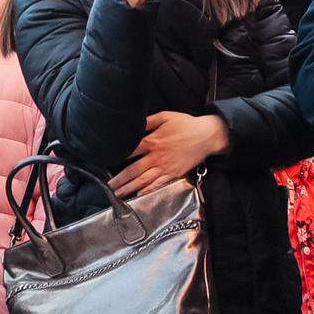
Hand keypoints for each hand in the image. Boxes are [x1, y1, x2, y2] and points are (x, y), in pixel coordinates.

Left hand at [111, 111, 226, 196]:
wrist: (207, 136)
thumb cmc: (186, 125)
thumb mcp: (165, 117)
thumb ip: (147, 122)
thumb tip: (133, 124)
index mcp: (153, 141)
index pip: (130, 151)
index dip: (116, 157)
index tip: (105, 162)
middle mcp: (157, 156)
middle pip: (134, 170)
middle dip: (120, 179)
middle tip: (109, 186)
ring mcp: (166, 167)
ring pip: (144, 180)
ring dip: (130, 188)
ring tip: (118, 194)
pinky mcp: (174, 174)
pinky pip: (158, 185)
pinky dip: (148, 191)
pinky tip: (139, 195)